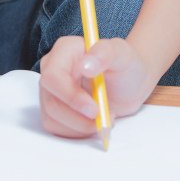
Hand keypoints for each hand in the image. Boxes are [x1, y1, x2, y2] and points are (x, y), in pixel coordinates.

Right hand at [37, 35, 157, 138]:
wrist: (129, 84)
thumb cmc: (126, 66)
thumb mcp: (123, 55)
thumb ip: (106, 53)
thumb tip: (85, 65)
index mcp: (64, 49)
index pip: (53, 76)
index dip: (70, 96)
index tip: (94, 109)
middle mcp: (51, 68)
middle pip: (51, 100)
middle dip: (78, 116)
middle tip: (104, 117)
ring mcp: (50, 90)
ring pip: (53, 117)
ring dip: (81, 125)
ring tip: (105, 116)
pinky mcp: (52, 109)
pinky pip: (56, 127)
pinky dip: (78, 131)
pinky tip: (94, 122)